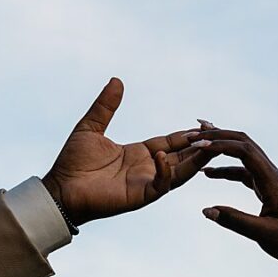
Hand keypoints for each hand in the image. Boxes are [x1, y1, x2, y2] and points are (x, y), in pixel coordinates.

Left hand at [40, 78, 212, 226]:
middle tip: (218, 135)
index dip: (189, 135)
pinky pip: (161, 184)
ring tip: (208, 146)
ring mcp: (147, 183)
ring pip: (180, 172)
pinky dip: (166, 171)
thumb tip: (117, 81)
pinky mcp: (141, 195)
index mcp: (140, 153)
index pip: (172, 142)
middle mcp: (148, 168)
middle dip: (201, 146)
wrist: (60, 189)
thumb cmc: (72, 162)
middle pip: (183, 156)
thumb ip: (106, 106)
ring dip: (195, 160)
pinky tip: (162, 155)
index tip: (206, 125)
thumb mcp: (91, 127)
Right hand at [195, 130, 277, 263]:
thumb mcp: (264, 235)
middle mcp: (273, 176)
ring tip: (196, 148)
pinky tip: (210, 174)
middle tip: (194, 134)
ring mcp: (271, 181)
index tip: (197, 146)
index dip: (221, 145)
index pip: (245, 152)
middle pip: (245, 144)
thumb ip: (235, 222)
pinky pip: (245, 172)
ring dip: (222, 149)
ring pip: (245, 155)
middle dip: (220, 136)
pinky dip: (227, 169)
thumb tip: (206, 210)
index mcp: (273, 182)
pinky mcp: (269, 189)